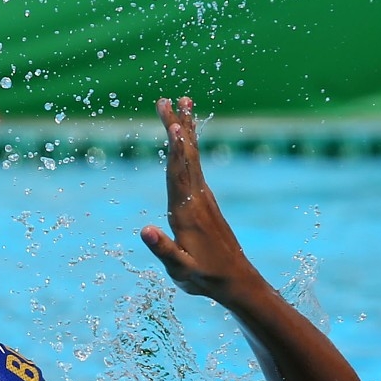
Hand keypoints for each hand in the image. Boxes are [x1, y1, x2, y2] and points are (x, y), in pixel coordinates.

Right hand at [139, 97, 252, 300]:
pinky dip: (189, 149)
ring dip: (186, 131)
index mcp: (186, 212)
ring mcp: (203, 198)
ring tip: (182, 105)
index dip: (176, 148)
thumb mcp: (180, 270)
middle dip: (178, 127)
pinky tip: (187, 141)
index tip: (174, 124)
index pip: (178, 174)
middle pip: (185, 156)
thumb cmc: (205, 277)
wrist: (237, 280)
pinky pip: (195, 167)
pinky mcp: (205, 202)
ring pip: (192, 157)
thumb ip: (163, 250)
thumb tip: (144, 230)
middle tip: (169, 100)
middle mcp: (196, 199)